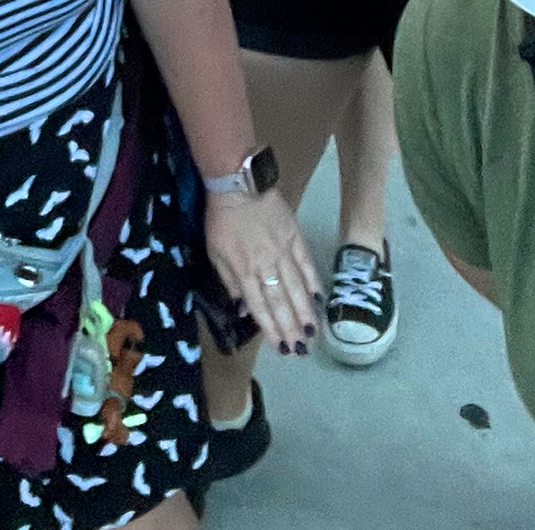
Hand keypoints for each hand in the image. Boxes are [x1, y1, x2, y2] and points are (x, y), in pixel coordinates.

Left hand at [203, 188, 320, 353]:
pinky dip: (314, 283)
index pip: (260, 307)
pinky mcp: (296, 237)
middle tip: (302, 350)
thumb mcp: (215, 252)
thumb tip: (243, 309)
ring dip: (306, 313)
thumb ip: (230, 282)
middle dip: (292, 328)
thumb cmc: (222, 219)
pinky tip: (320, 300)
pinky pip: (307, 264)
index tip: (282, 348)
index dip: (272, 330)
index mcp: (244, 271)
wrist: (239, 184)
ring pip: (297, 288)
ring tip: (314, 334)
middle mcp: (266, 266)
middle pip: (281, 302)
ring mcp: (284, 252)